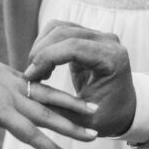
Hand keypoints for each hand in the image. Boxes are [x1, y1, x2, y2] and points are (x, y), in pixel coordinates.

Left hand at [0, 38, 98, 148]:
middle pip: (45, 112)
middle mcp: (7, 92)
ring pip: (46, 93)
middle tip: (95, 135)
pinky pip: (36, 82)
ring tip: (94, 109)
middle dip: (71, 125)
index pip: (28, 132)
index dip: (49, 147)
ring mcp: (9, 79)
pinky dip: (54, 91)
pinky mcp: (7, 72)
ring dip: (70, 103)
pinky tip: (68, 98)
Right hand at [25, 21, 136, 137]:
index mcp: (113, 59)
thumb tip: (25, 96)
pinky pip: (60, 31)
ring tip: (36, 73)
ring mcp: (99, 35)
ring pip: (58, 28)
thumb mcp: (82, 120)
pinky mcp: (88, 35)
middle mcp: (108, 41)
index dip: (46, 58)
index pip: (74, 47)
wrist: (122, 108)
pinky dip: (46, 45)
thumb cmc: (105, 116)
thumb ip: (57, 109)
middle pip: (63, 32)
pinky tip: (44, 66)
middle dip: (40, 52)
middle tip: (29, 77)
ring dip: (41, 47)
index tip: (29, 77)